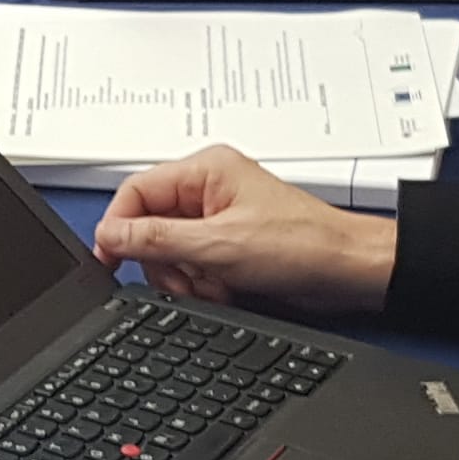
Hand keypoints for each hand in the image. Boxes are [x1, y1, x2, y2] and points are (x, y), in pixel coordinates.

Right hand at [94, 147, 396, 309]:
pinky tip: (227, 289)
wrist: (348, 272)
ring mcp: (217, 220)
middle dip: (164, 261)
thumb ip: (157, 239)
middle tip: (187, 278)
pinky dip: (203, 284)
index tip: (110, 260)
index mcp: (205, 170)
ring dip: (187, 276)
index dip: (118, 228)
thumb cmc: (304, 244)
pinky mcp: (228, 246)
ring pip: (169, 252)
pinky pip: (192, 267)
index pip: (135, 192)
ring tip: (217, 284)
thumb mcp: (219, 246)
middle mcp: (208, 190)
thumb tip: (110, 235)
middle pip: (149, 227)